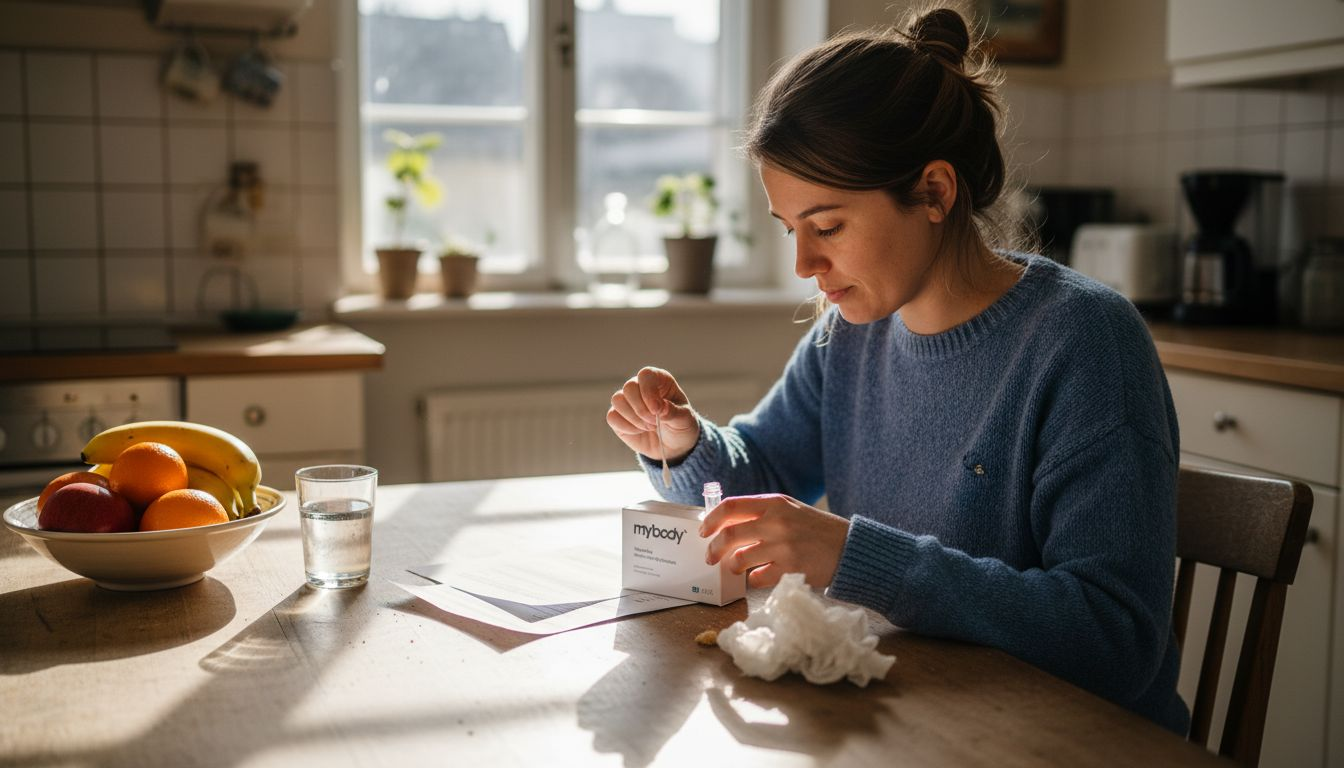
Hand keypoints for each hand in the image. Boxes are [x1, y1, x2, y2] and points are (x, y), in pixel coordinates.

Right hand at [606, 367, 699, 461]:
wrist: (671, 446)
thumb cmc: (680, 427)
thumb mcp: (684, 420)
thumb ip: (674, 412)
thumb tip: (660, 408)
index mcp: (659, 380)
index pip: (646, 375)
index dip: (648, 391)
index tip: (657, 410)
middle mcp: (641, 386)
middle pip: (629, 387)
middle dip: (641, 409)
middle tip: (654, 422)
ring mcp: (628, 400)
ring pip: (618, 400)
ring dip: (634, 418)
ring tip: (649, 426)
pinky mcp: (618, 415)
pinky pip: (612, 417)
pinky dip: (626, 427)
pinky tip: (638, 431)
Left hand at [700, 494, 849, 588]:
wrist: (849, 548)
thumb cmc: (816, 529)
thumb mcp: (790, 510)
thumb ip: (762, 513)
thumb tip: (726, 523)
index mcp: (774, 503)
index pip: (731, 506)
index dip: (712, 519)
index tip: (704, 531)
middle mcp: (777, 522)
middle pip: (729, 535)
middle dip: (713, 549)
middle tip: (711, 557)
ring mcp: (783, 546)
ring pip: (739, 559)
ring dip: (732, 566)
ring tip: (736, 568)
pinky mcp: (790, 569)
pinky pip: (757, 578)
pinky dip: (753, 579)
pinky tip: (759, 576)